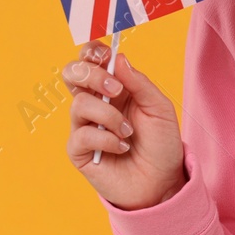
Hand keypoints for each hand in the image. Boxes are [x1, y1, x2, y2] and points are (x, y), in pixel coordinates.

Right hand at [63, 41, 186, 210]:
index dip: (92, 52)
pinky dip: (107, 140)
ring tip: (128, 132)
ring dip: (109, 116)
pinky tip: (123, 148)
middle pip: (72, 74)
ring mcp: (84, 126)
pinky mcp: (79, 150)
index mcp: (113, 87)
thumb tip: (118, 58)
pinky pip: (82, 135)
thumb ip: (139, 82)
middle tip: (116, 90)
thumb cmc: (161, 144)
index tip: (106, 55)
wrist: (162, 182)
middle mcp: (95, 103)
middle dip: (92, 75)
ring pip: (79, 104)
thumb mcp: (159, 108)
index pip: (90, 60)